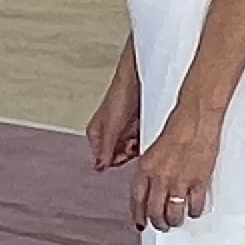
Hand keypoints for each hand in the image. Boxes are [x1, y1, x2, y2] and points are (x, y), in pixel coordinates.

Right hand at [84, 51, 143, 172]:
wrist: (138, 78)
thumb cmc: (121, 94)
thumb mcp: (110, 125)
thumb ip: (105, 147)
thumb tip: (100, 166)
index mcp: (96, 134)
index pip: (105, 160)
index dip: (116, 159)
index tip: (125, 152)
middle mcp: (109, 134)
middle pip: (119, 156)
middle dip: (128, 152)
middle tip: (134, 140)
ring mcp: (123, 131)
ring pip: (132, 150)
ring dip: (138, 145)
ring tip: (141, 131)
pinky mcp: (137, 128)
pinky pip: (142, 142)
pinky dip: (146, 139)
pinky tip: (148, 130)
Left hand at [132, 108, 221, 229]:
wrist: (195, 120)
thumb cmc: (177, 130)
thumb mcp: (153, 151)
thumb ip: (150, 171)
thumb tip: (150, 189)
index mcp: (146, 169)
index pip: (137, 200)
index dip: (138, 216)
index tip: (141, 223)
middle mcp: (160, 177)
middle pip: (155, 212)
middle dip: (158, 223)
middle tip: (162, 225)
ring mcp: (179, 181)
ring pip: (173, 214)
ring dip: (175, 221)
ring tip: (176, 221)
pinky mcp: (198, 182)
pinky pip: (194, 206)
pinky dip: (193, 212)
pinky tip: (193, 210)